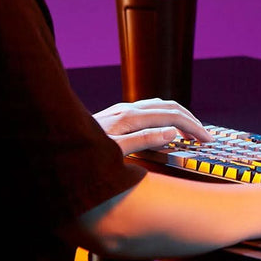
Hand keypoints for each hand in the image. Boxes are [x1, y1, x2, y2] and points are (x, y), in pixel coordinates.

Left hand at [94, 99, 214, 155]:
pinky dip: (164, 114)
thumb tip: (173, 132)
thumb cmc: (82, 156)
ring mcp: (121, 109)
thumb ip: (144, 140)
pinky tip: (164, 125)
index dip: (192, 127)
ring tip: (190, 130)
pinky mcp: (116, 114)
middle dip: (191, 120)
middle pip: (169, 107)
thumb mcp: (114, 153)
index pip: (172, 117)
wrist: (53, 146)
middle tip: (205, 136)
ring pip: (159, 104)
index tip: (207, 140)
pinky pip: (148, 108)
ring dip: (179, 115)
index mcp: (130, 117)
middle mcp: (127, 109)